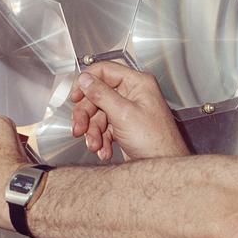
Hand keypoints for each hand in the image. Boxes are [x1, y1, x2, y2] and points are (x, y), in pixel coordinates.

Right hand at [70, 62, 189, 160]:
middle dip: (87, 115)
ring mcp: (128, 112)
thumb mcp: (123, 114)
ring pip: (99, 115)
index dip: (87, 82)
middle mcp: (133, 95)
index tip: (76, 95)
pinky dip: (101, 140)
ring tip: (95, 145)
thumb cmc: (156, 141)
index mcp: (138, 84)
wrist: (162, 166)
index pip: (105, 71)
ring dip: (93, 132)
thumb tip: (85, 79)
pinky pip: (105, 129)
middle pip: (98, 96)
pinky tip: (104, 150)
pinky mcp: (125, 128)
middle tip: (79, 127)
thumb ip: (101, 94)